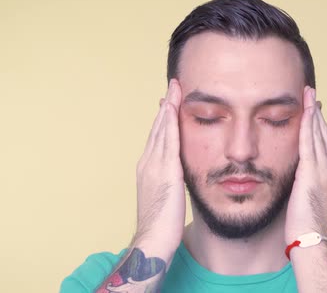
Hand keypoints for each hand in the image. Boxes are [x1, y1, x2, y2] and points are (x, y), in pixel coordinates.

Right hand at [134, 79, 184, 255]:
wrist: (153, 240)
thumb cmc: (161, 225)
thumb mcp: (166, 197)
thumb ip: (170, 182)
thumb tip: (178, 175)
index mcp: (148, 169)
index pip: (157, 137)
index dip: (164, 118)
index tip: (170, 101)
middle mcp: (148, 163)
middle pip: (158, 128)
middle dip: (166, 106)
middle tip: (173, 86)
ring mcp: (154, 165)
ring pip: (162, 129)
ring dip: (169, 107)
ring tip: (175, 88)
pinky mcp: (165, 171)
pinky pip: (168, 140)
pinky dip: (169, 122)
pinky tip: (173, 108)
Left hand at [285, 86, 326, 244]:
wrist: (312, 242)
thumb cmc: (306, 227)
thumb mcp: (307, 199)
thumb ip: (304, 183)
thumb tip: (295, 175)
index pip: (326, 143)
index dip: (319, 125)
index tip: (313, 110)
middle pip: (324, 134)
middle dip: (317, 113)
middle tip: (311, 94)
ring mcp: (325, 171)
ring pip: (318, 134)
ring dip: (312, 112)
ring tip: (308, 94)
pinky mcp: (312, 173)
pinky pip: (309, 142)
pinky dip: (308, 124)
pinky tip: (305, 111)